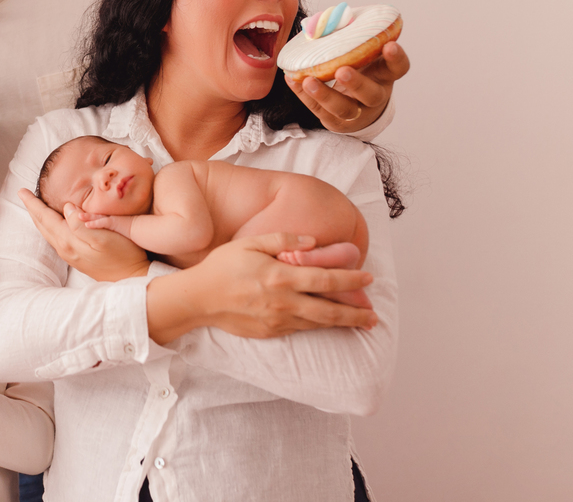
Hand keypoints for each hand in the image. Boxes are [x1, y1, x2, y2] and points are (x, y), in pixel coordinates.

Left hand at [18, 188, 149, 281]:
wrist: (132, 278)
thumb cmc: (122, 255)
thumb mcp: (103, 236)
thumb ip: (81, 223)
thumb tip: (66, 207)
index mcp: (68, 240)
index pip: (45, 217)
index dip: (33, 203)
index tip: (22, 190)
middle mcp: (65, 248)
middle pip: (43, 225)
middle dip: (32, 209)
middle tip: (23, 194)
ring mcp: (70, 254)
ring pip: (48, 232)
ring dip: (40, 218)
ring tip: (34, 206)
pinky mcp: (77, 257)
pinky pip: (56, 237)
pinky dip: (50, 226)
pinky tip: (53, 223)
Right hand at [147, 232, 376, 343]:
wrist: (197, 299)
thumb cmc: (222, 267)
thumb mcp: (250, 243)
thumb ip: (283, 240)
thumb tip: (313, 241)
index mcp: (280, 277)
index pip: (325, 279)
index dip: (351, 280)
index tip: (368, 278)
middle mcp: (283, 302)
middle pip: (329, 310)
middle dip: (356, 313)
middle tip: (374, 316)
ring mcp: (277, 321)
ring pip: (318, 324)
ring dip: (342, 324)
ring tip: (361, 323)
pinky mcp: (269, 333)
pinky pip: (300, 330)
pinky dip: (318, 327)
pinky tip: (326, 324)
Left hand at [287, 41, 410, 133]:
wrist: (360, 107)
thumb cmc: (360, 70)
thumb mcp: (363, 55)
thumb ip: (352, 39)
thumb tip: (324, 18)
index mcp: (385, 75)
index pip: (398, 68)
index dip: (396, 58)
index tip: (389, 45)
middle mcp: (374, 96)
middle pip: (371, 94)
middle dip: (356, 83)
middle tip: (342, 71)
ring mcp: (356, 112)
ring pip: (344, 109)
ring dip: (325, 95)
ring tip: (309, 80)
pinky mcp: (335, 121)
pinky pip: (319, 111)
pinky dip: (304, 95)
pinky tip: (293, 80)